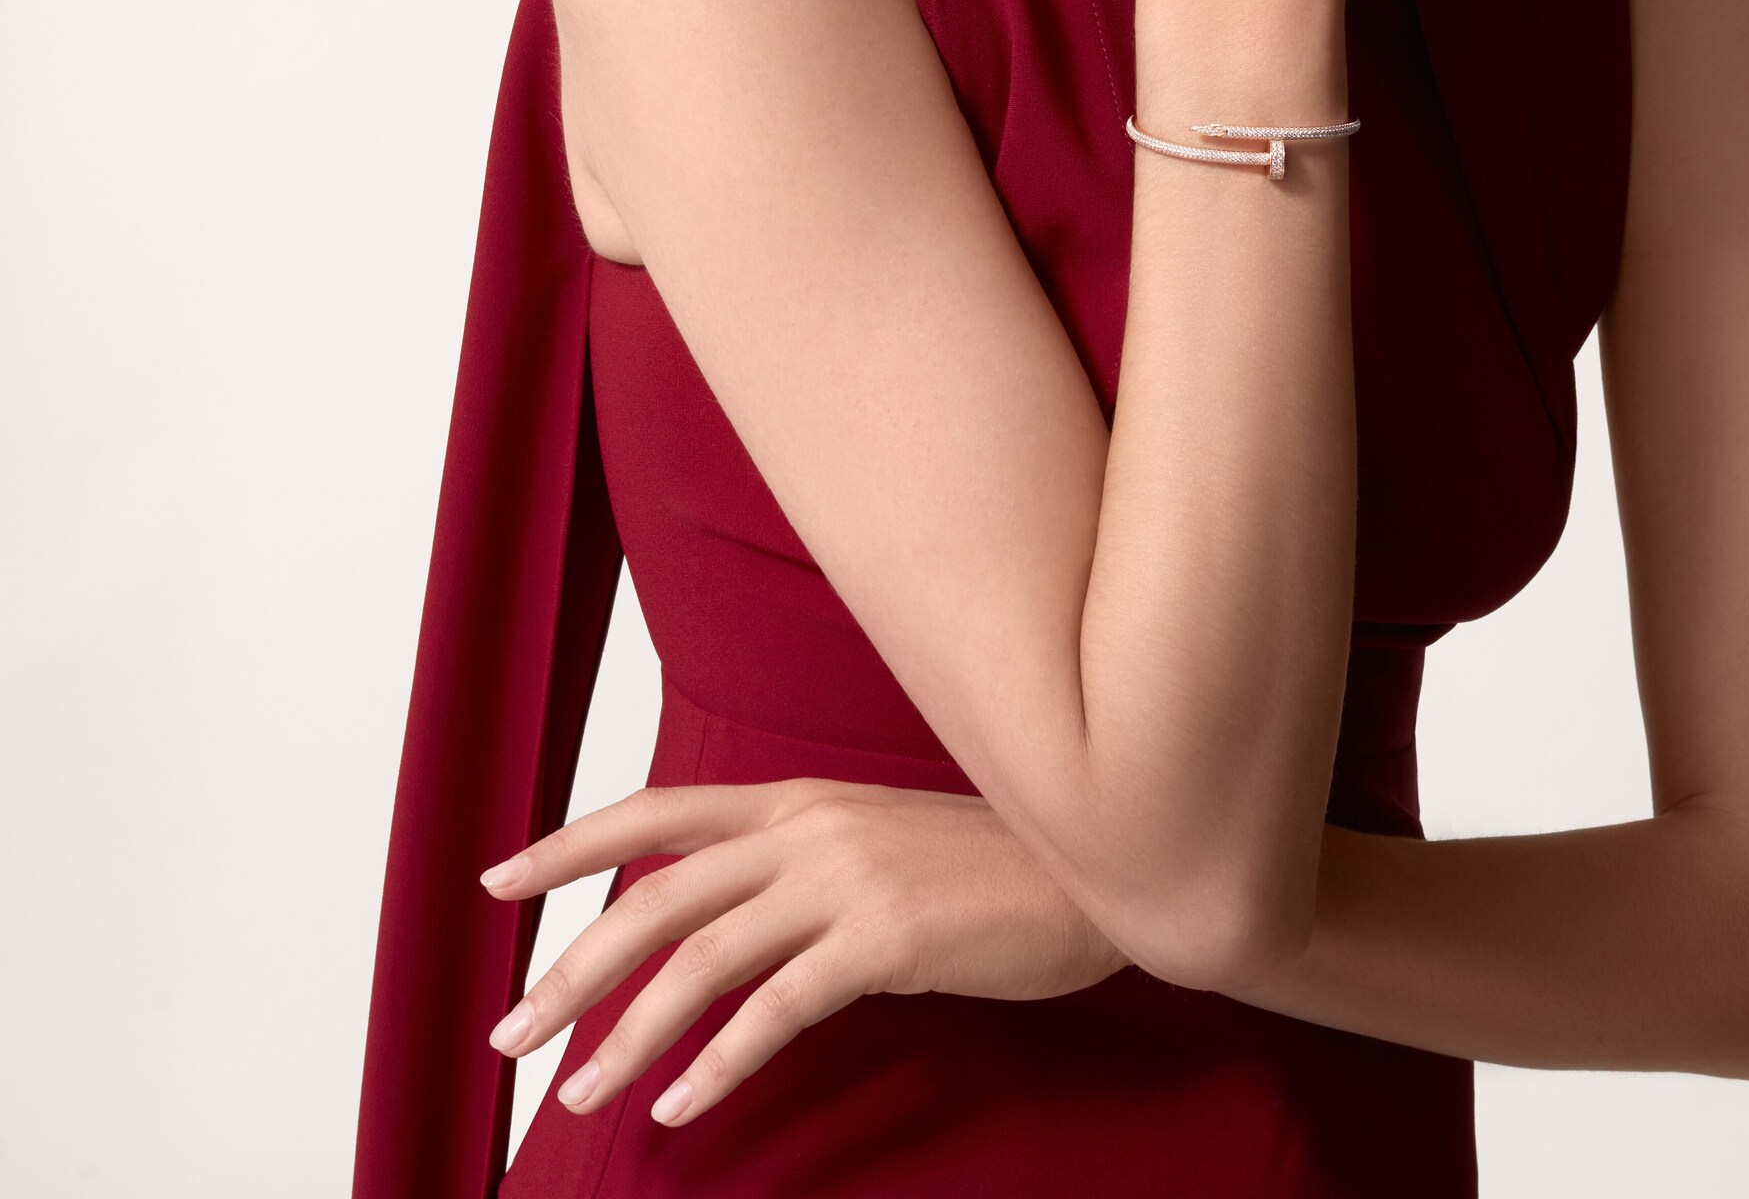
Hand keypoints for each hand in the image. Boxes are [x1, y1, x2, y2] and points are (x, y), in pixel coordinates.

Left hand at [479, 778, 1130, 1127]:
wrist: (1093, 856)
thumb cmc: (988, 863)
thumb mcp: (877, 839)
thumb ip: (800, 860)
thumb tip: (723, 915)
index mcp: (799, 799)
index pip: (656, 811)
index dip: (570, 844)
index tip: (499, 880)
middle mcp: (807, 828)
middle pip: (657, 895)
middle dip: (571, 966)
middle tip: (511, 1033)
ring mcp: (844, 880)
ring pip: (701, 959)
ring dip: (629, 1033)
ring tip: (580, 1094)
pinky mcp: (884, 938)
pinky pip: (776, 1009)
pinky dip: (720, 1062)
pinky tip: (684, 1105)